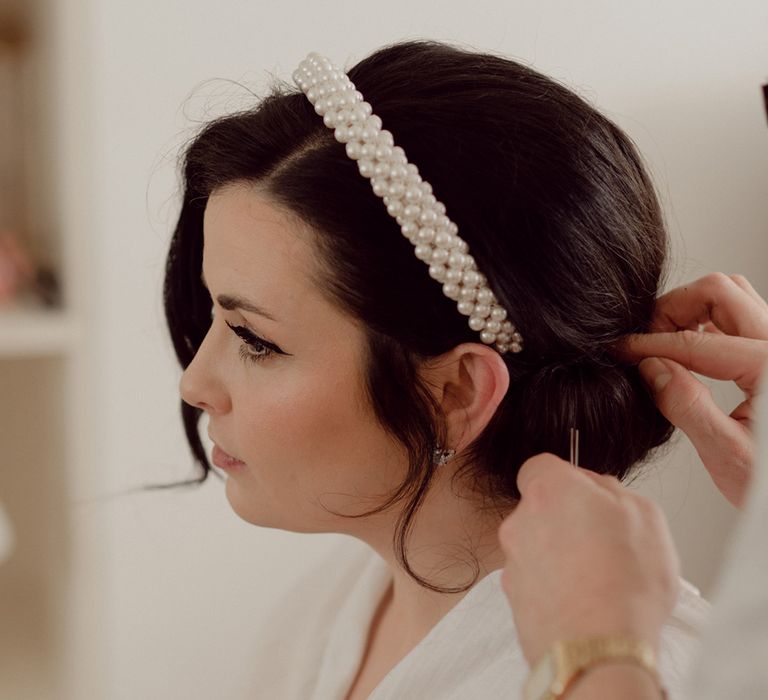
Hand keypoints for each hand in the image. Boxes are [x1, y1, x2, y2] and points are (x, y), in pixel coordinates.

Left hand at [498, 454, 679, 667]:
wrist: (597, 649)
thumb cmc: (624, 582)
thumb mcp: (645, 515)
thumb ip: (613, 490)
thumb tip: (599, 489)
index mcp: (548, 490)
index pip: (540, 466)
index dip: (567, 480)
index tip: (589, 497)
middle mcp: (520, 521)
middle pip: (539, 509)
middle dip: (565, 520)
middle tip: (602, 542)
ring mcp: (512, 560)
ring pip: (536, 546)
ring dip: (559, 556)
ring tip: (597, 580)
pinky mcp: (512, 598)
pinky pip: (534, 580)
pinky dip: (553, 587)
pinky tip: (583, 602)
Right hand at [620, 273, 767, 507]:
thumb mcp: (727, 454)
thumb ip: (686, 405)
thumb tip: (650, 367)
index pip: (696, 343)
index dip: (648, 345)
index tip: (619, 350)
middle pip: (720, 292)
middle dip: (672, 310)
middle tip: (646, 342)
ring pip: (733, 296)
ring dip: (692, 311)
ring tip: (665, 345)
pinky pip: (741, 316)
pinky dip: (708, 323)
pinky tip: (689, 352)